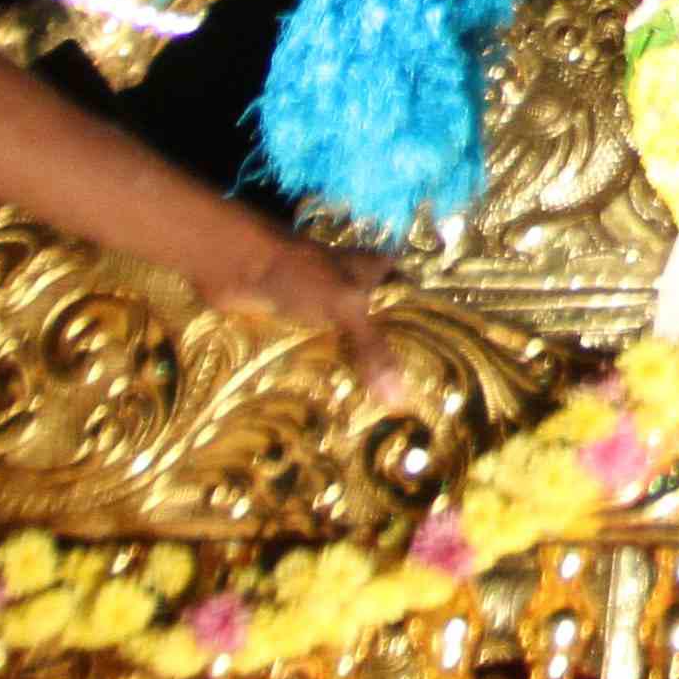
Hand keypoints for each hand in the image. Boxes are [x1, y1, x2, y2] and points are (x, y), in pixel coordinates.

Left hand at [188, 215, 420, 411]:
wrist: (235, 268)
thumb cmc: (298, 274)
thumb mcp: (345, 307)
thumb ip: (373, 350)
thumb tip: (399, 400)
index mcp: (373, 270)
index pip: (410, 297)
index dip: (426, 324)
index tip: (443, 363)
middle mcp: (351, 287)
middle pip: (380, 324)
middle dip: (391, 357)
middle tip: (411, 399)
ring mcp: (321, 307)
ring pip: (346, 341)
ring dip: (355, 368)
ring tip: (379, 410)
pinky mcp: (293, 325)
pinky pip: (316, 353)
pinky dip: (323, 372)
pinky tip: (336, 401)